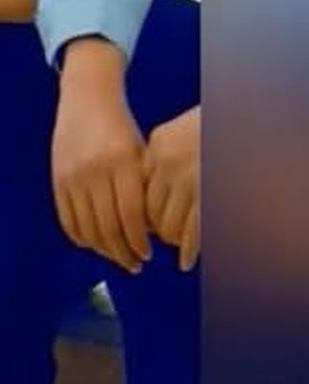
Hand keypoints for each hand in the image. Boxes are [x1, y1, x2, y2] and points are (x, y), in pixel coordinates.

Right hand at [52, 38, 151, 273]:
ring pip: (87, 228)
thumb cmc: (120, 127)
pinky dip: (81, 238)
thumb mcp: (140, 153)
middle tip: (135, 264)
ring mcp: (72, 175)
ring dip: (103, 250)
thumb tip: (153, 233)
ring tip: (116, 257)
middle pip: (108, 226)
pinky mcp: (57, 179)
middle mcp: (95, 169)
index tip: (147, 254)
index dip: (139, 241)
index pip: (132, 215)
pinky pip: (67, 220)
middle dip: (123, 252)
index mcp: (121, 161)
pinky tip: (94, 243)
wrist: (86, 97)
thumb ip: (144, 188)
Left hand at [143, 106, 199, 269]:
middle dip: (154, 229)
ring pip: (167, 225)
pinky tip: (185, 262)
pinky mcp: (211, 194)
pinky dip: (187, 251)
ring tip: (176, 242)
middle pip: (148, 211)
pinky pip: (192, 232)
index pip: (137, 190)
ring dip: (171, 239)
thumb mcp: (176, 136)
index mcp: (158, 145)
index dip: (140, 211)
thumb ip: (158, 163)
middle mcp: (169, 161)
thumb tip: (143, 206)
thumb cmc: (212, 131)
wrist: (246, 121)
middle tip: (160, 237)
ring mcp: (190, 178)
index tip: (141, 224)